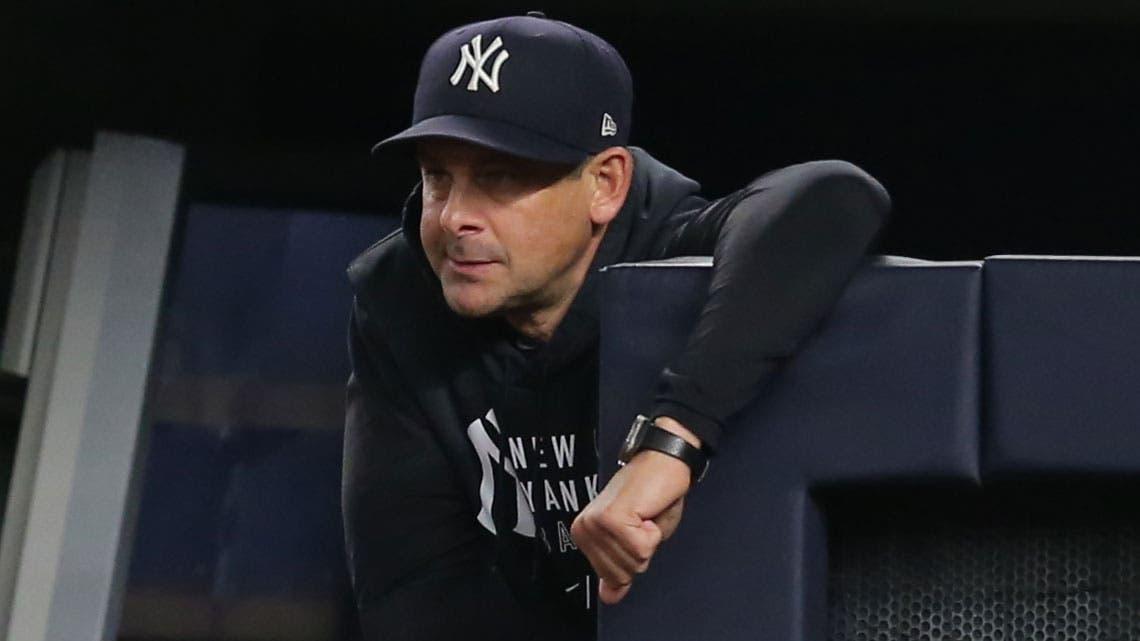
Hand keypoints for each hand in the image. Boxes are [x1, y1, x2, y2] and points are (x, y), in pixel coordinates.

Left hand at [570, 416, 700, 604]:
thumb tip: (609, 598)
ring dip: (648, 540)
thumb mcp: (637, 540)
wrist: (664, 462)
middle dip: (642, 551)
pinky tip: (647, 511)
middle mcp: (585, 528)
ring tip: (644, 514)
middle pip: (622, 574)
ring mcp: (596, 523)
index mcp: (585, 533)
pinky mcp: (612, 518)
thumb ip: (619, 569)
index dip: (635, 559)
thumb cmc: (654, 495)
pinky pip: (641, 549)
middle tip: (642, 521)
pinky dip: (653, 533)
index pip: (611, 578)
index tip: (637, 529)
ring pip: (633, 563)